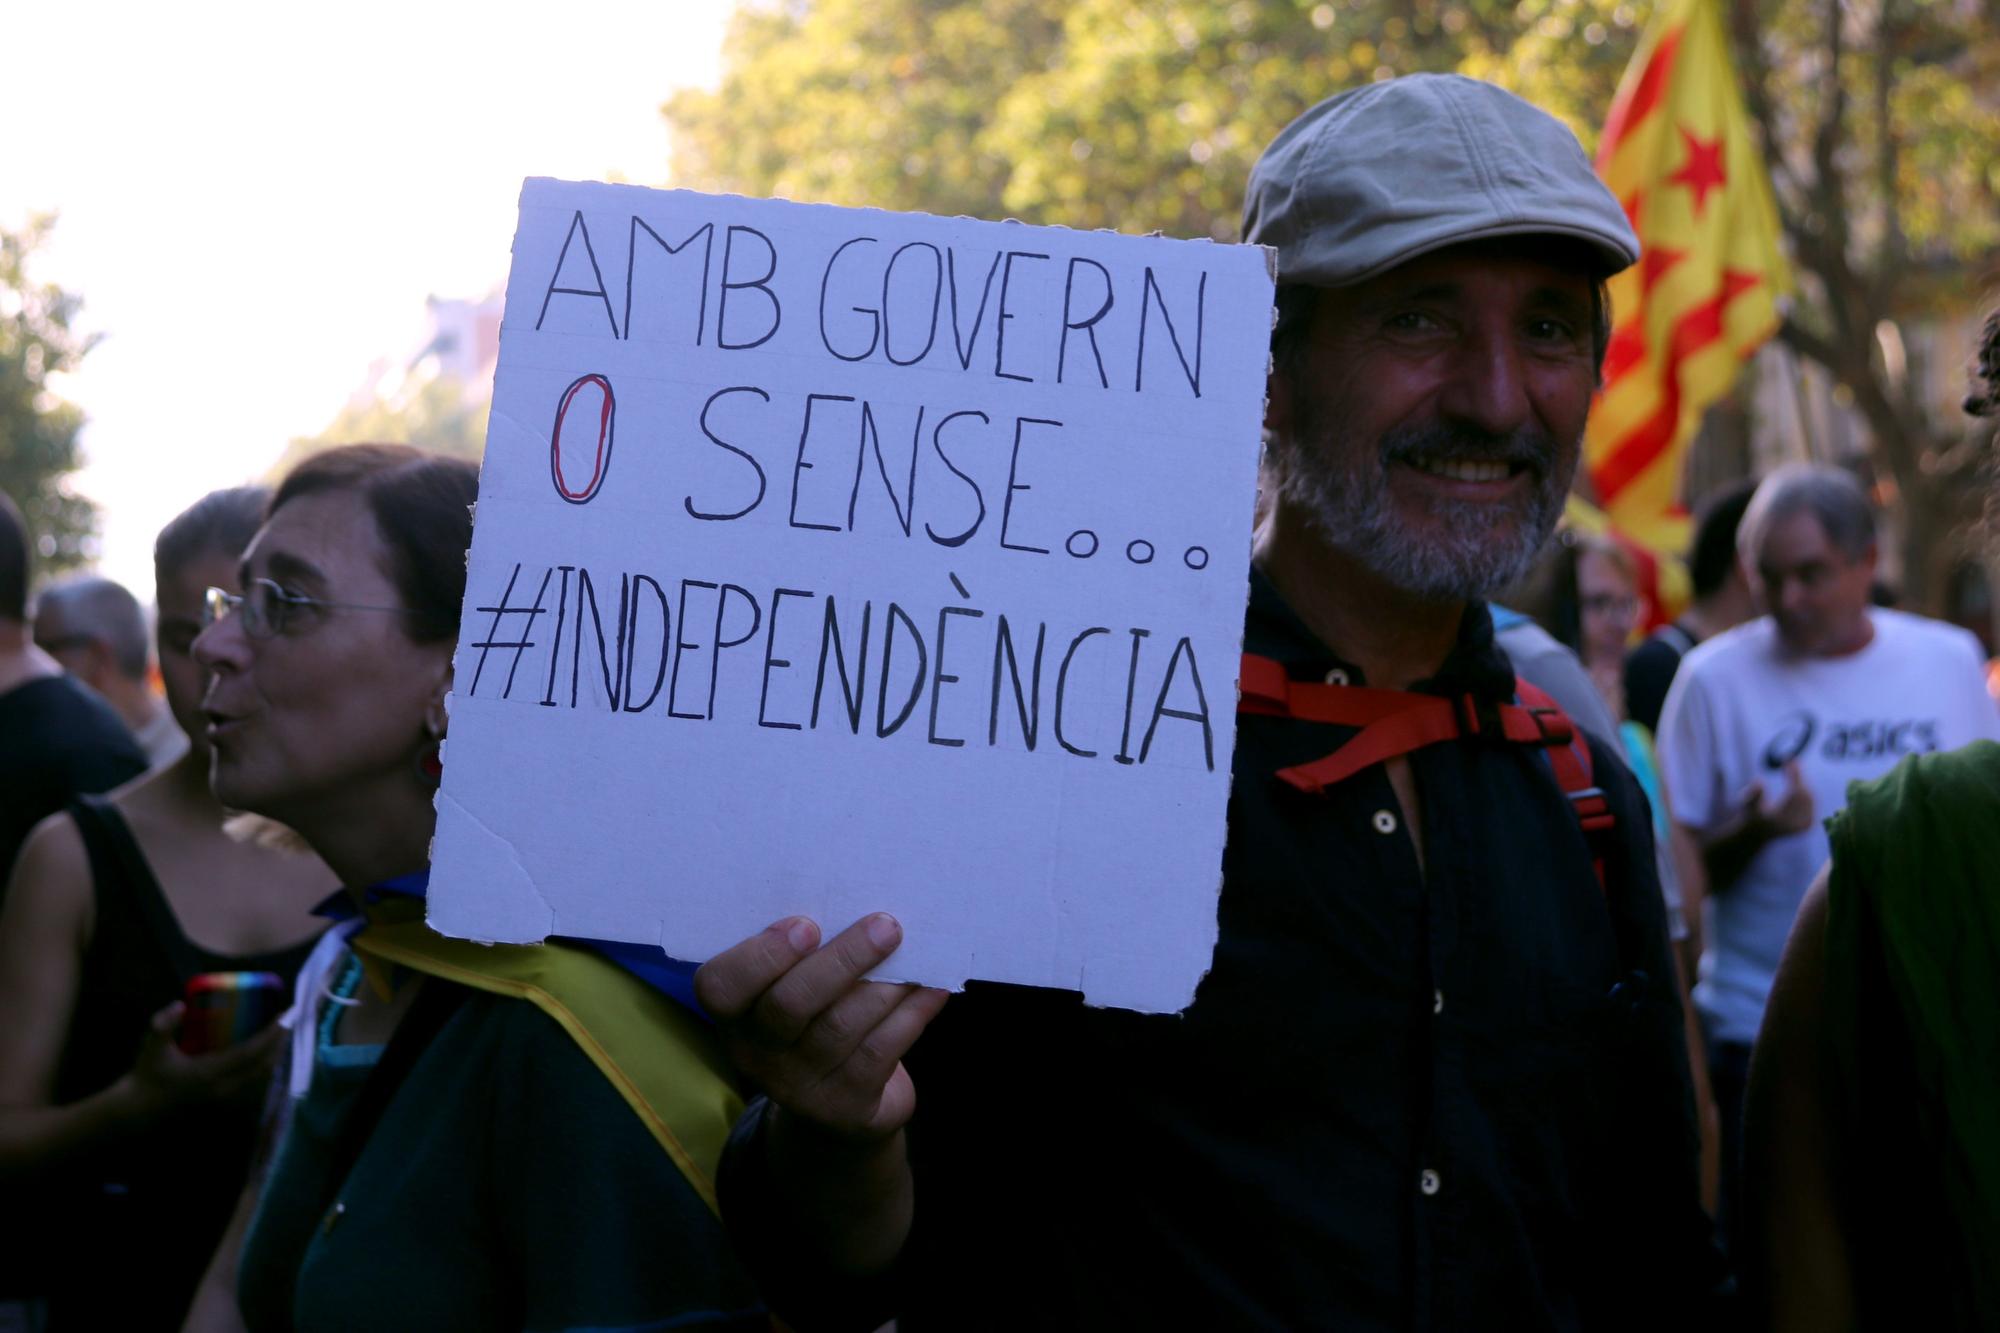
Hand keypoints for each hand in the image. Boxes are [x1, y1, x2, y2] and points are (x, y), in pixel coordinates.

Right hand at [124, 1001, 283, 1116]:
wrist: (141, 1108)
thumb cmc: (148, 1074)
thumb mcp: (151, 1047)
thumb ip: (162, 1025)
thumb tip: (179, 1005)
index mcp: (209, 1072)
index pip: (250, 1053)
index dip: (270, 1035)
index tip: (285, 1016)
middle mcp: (223, 1087)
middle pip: (264, 1065)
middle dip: (280, 1042)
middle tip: (290, 1020)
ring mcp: (226, 1098)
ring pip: (263, 1077)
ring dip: (276, 1055)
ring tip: (284, 1033)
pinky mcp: (225, 1102)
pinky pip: (255, 1085)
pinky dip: (267, 1068)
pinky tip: (270, 1054)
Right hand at [695, 914, 948, 1144]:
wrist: (838, 1106)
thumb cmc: (816, 1016)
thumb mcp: (793, 986)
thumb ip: (805, 952)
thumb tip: (858, 897)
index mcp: (733, 1012)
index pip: (721, 986)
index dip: (762, 955)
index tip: (807, 924)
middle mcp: (756, 1052)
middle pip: (789, 1005)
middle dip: (842, 960)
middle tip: (886, 926)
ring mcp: (798, 1085)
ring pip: (840, 1028)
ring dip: (884, 986)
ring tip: (915, 950)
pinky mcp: (845, 1104)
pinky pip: (880, 1052)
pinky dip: (911, 1014)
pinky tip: (932, 988)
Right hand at [1756, 760, 1815, 837]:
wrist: (1757, 834)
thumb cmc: (1751, 815)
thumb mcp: (1747, 804)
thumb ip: (1753, 795)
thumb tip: (1759, 782)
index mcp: (1782, 821)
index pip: (1795, 793)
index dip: (1794, 775)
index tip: (1790, 760)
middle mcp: (1796, 826)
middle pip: (1805, 795)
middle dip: (1799, 777)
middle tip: (1792, 761)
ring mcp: (1804, 827)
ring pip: (1810, 798)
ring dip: (1803, 783)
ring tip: (1793, 769)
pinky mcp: (1808, 826)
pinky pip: (1811, 804)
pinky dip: (1806, 792)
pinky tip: (1797, 782)